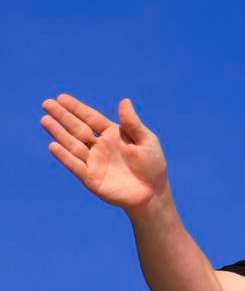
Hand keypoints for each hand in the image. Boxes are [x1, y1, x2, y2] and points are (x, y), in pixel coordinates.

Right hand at [41, 96, 168, 212]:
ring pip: (72, 144)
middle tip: (47, 103)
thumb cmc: (152, 164)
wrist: (151, 193)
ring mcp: (93, 161)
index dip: (76, 108)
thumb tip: (124, 101)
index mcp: (113, 134)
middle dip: (62, 116)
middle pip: (77, 128)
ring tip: (45, 120)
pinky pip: (75, 165)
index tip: (61, 97)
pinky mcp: (90, 177)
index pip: (91, 118)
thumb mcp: (146, 141)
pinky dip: (64, 156)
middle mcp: (100, 146)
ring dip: (58, 133)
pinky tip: (53, 145)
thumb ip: (132, 123)